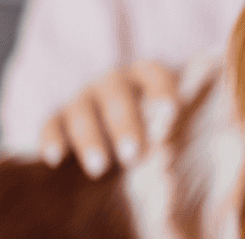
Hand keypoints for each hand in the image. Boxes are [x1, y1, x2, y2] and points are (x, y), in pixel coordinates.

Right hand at [39, 60, 179, 178]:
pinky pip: (51, 124)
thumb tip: (192, 129)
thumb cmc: (160, 128)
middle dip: (125, 125)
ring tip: (100, 169)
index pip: (155, 74)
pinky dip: (52, 140)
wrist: (122, 140)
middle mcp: (113, 81)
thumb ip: (179, 124)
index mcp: (147, 75)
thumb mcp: (173, 122)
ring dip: (90, 139)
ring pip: (82, 112)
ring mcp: (84, 97)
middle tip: (134, 155)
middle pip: (116, 96)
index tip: (172, 112)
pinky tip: (55, 160)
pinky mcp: (58, 117)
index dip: (162, 90)